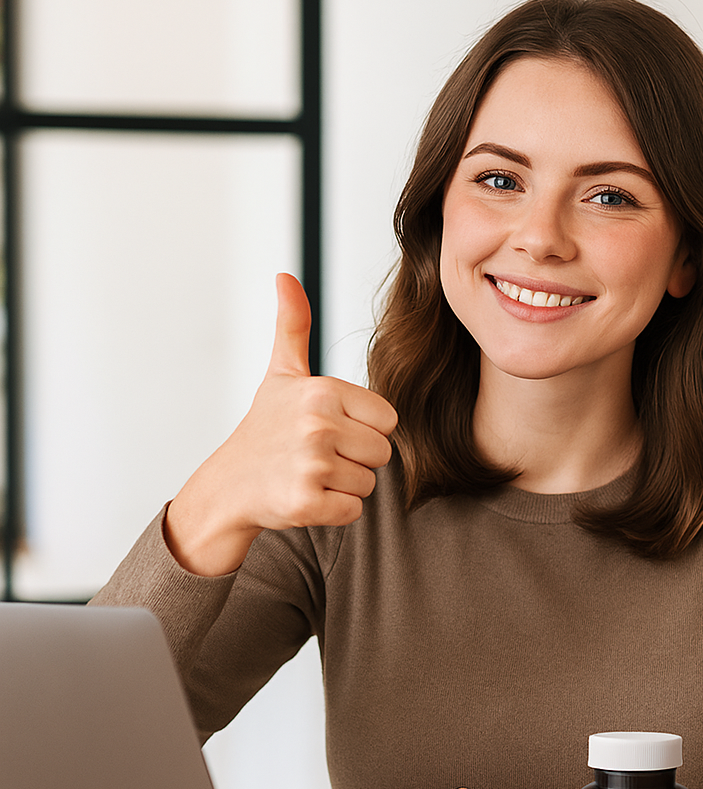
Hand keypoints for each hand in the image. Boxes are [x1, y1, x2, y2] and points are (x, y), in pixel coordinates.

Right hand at [165, 274, 397, 575]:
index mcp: (322, 391)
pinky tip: (306, 497)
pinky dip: (334, 511)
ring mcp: (312, 465)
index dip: (364, 429)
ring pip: (369, 483)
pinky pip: (353, 510)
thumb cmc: (265, 429)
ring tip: (309, 474)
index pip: (388, 420)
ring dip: (343, 486)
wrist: (228, 486)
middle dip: (355, 460)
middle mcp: (318, 425)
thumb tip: (285, 276)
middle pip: (382, 453)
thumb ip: (293, 327)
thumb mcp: (281, 375)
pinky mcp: (307, 503)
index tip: (330, 429)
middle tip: (317, 456)